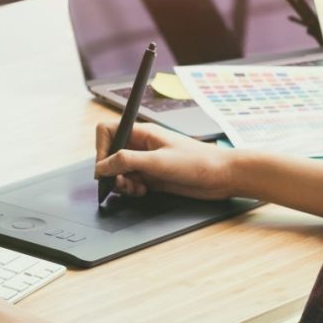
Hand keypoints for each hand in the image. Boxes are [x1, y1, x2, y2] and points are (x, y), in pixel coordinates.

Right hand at [95, 122, 235, 199]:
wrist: (221, 176)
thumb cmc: (196, 161)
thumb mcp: (157, 161)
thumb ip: (126, 161)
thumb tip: (102, 166)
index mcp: (142, 133)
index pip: (107, 131)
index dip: (101, 148)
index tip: (105, 166)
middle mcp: (142, 145)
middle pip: (111, 154)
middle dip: (112, 171)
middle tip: (122, 182)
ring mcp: (147, 161)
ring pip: (120, 171)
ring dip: (122, 183)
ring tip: (136, 188)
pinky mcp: (153, 176)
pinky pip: (132, 182)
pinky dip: (132, 189)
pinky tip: (144, 191)